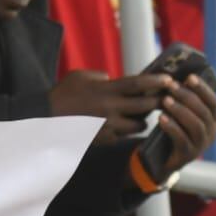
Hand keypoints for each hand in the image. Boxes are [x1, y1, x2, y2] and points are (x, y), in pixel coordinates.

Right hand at [50, 70, 169, 143]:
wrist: (46, 120)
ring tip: (139, 115)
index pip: (137, 84)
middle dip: (159, 102)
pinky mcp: (105, 139)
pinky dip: (125, 131)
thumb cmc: (62, 95)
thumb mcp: (79, 77)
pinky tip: (121, 126)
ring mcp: (108, 126)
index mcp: (104, 90)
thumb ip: (99, 76)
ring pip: (139, 125)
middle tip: (166, 98)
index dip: (155, 81)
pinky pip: (124, 136)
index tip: (169, 79)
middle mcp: (110, 108)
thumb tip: (112, 78)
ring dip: (142, 119)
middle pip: (145, 106)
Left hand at [155, 74, 215, 172]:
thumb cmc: (174, 128)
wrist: (163, 157)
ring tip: (165, 101)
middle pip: (204, 111)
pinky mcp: (188, 155)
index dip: (202, 88)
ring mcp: (201, 144)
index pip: (213, 101)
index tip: (190, 76)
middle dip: (187, 96)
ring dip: (180, 110)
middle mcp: (211, 132)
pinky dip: (172, 127)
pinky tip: (162, 118)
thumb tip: (175, 75)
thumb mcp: (181, 112)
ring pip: (195, 125)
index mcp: (213, 119)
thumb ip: (183, 98)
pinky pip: (182, 139)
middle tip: (171, 86)